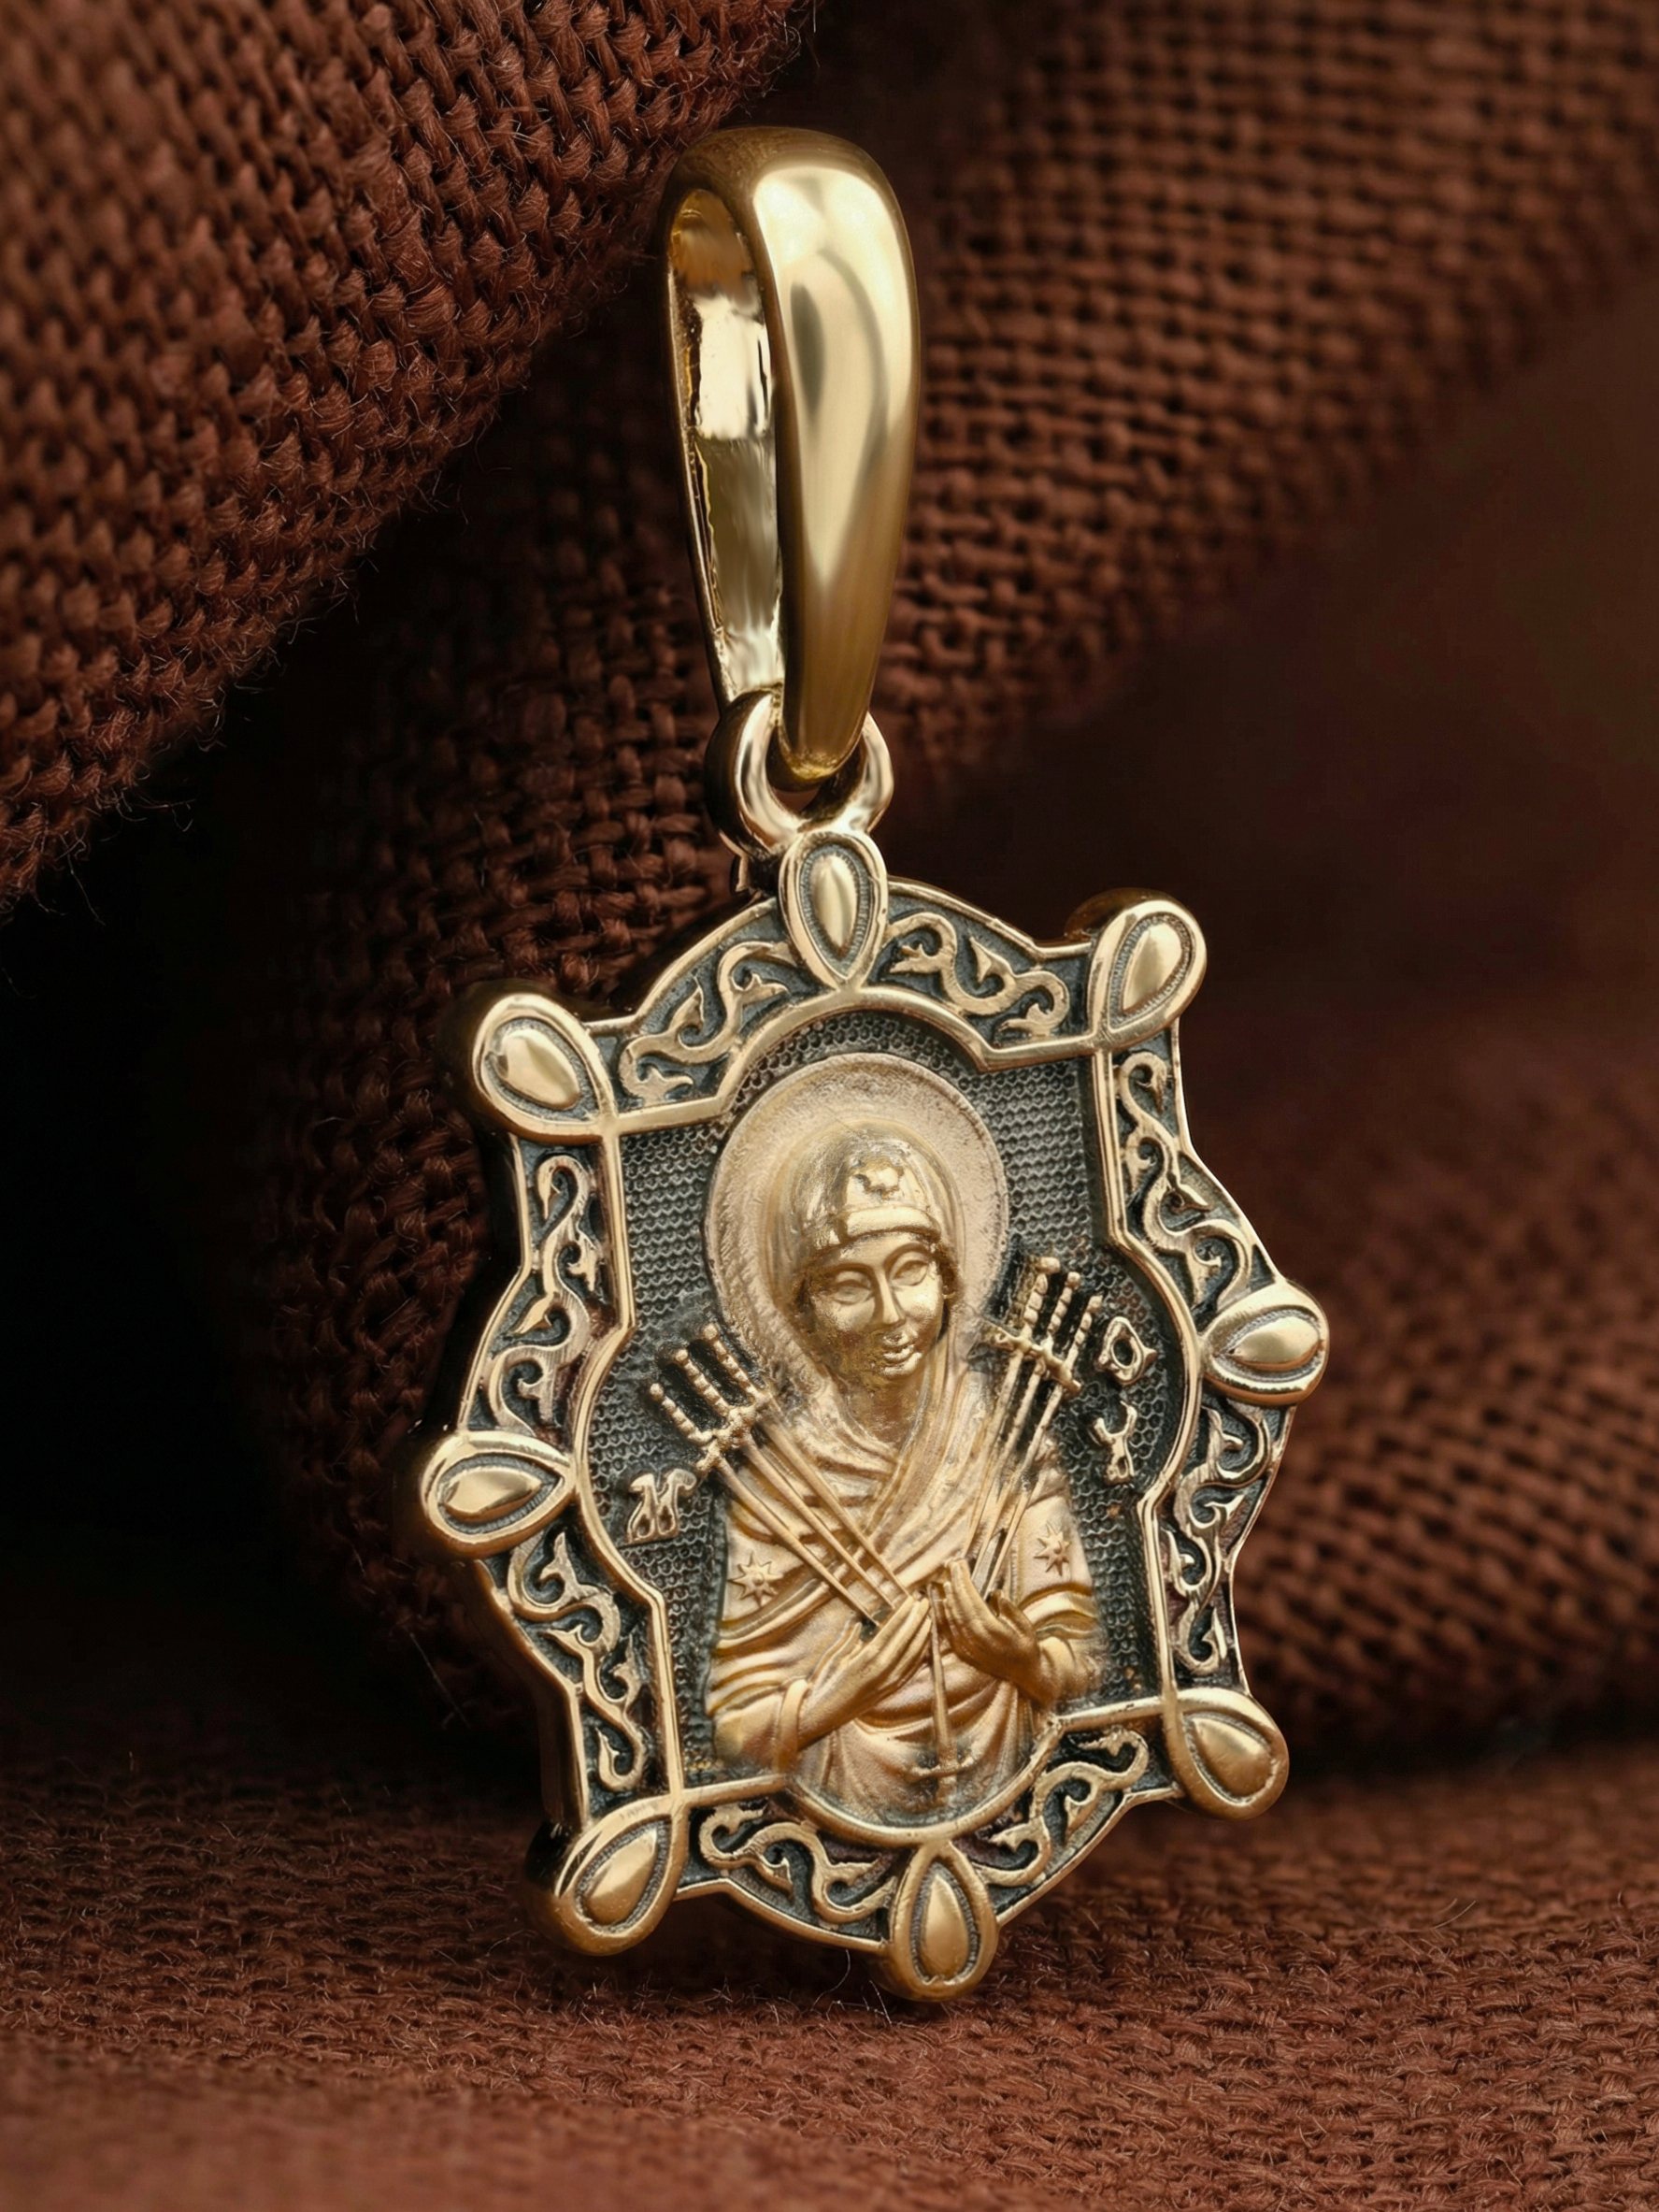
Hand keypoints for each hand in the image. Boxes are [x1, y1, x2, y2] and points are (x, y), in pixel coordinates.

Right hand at [797, 1594, 933, 1745]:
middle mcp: (882, 1672)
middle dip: (917, 1620)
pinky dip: (920, 1655)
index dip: (904, 1614)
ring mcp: (888, 1684)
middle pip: (906, 1641)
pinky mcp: (890, 1692)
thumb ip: (849, 1639)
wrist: (823, 1717)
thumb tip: (860, 1621)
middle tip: (925, 1602)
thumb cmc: (824, 1685)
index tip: (912, 1599)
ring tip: (928, 1618)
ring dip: (922, 1636)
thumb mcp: (833, 1658)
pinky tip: (924, 1644)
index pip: (891, 1632)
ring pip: (913, 1656)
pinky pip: (911, 1670)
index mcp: (866, 1661)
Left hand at [938, 1559, 1060, 1703]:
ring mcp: (968, 1648)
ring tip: (949, 1580)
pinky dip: (945, 1615)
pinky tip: (943, 1602)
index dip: (964, 1583)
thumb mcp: (1025, 1627)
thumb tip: (997, 1594)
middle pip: (960, 1608)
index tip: (961, 1566)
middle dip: (956, 1584)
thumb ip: (1011, 1611)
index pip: (973, 1603)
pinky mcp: (964, 1653)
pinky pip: (950, 1631)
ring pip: (953, 1618)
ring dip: (949, 1597)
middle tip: (953, 1565)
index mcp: (993, 1632)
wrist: (1024, 1674)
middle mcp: (977, 1640)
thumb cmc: (1026, 1646)